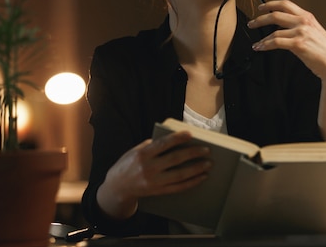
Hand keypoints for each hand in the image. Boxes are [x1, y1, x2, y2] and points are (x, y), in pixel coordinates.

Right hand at [96, 131, 210, 218]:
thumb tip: (174, 139)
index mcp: (142, 154)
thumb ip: (153, 145)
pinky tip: (201, 177)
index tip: (190, 134)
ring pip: (180, 175)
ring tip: (208, 163)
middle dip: (193, 154)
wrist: (117, 187)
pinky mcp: (158, 192)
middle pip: (175, 159)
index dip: (177, 138)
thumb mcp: (136, 150)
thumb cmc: (129, 164)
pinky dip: (192, 182)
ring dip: (196, 169)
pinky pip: (178, 187)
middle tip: (206, 150)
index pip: (163, 144)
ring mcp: (154, 181)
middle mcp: (148, 168)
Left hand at [247, 0, 325, 82]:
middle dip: (260, 19)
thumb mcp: (315, 33)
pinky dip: (265, 45)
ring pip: (274, 31)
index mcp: (307, 17)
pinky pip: (276, 42)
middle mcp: (303, 22)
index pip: (285, 4)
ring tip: (256, 44)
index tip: (261, 7)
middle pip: (276, 14)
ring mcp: (301, 32)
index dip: (271, 4)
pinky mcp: (298, 44)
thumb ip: (302, 27)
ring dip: (262, 38)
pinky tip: (261, 48)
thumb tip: (287, 29)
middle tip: (252, 23)